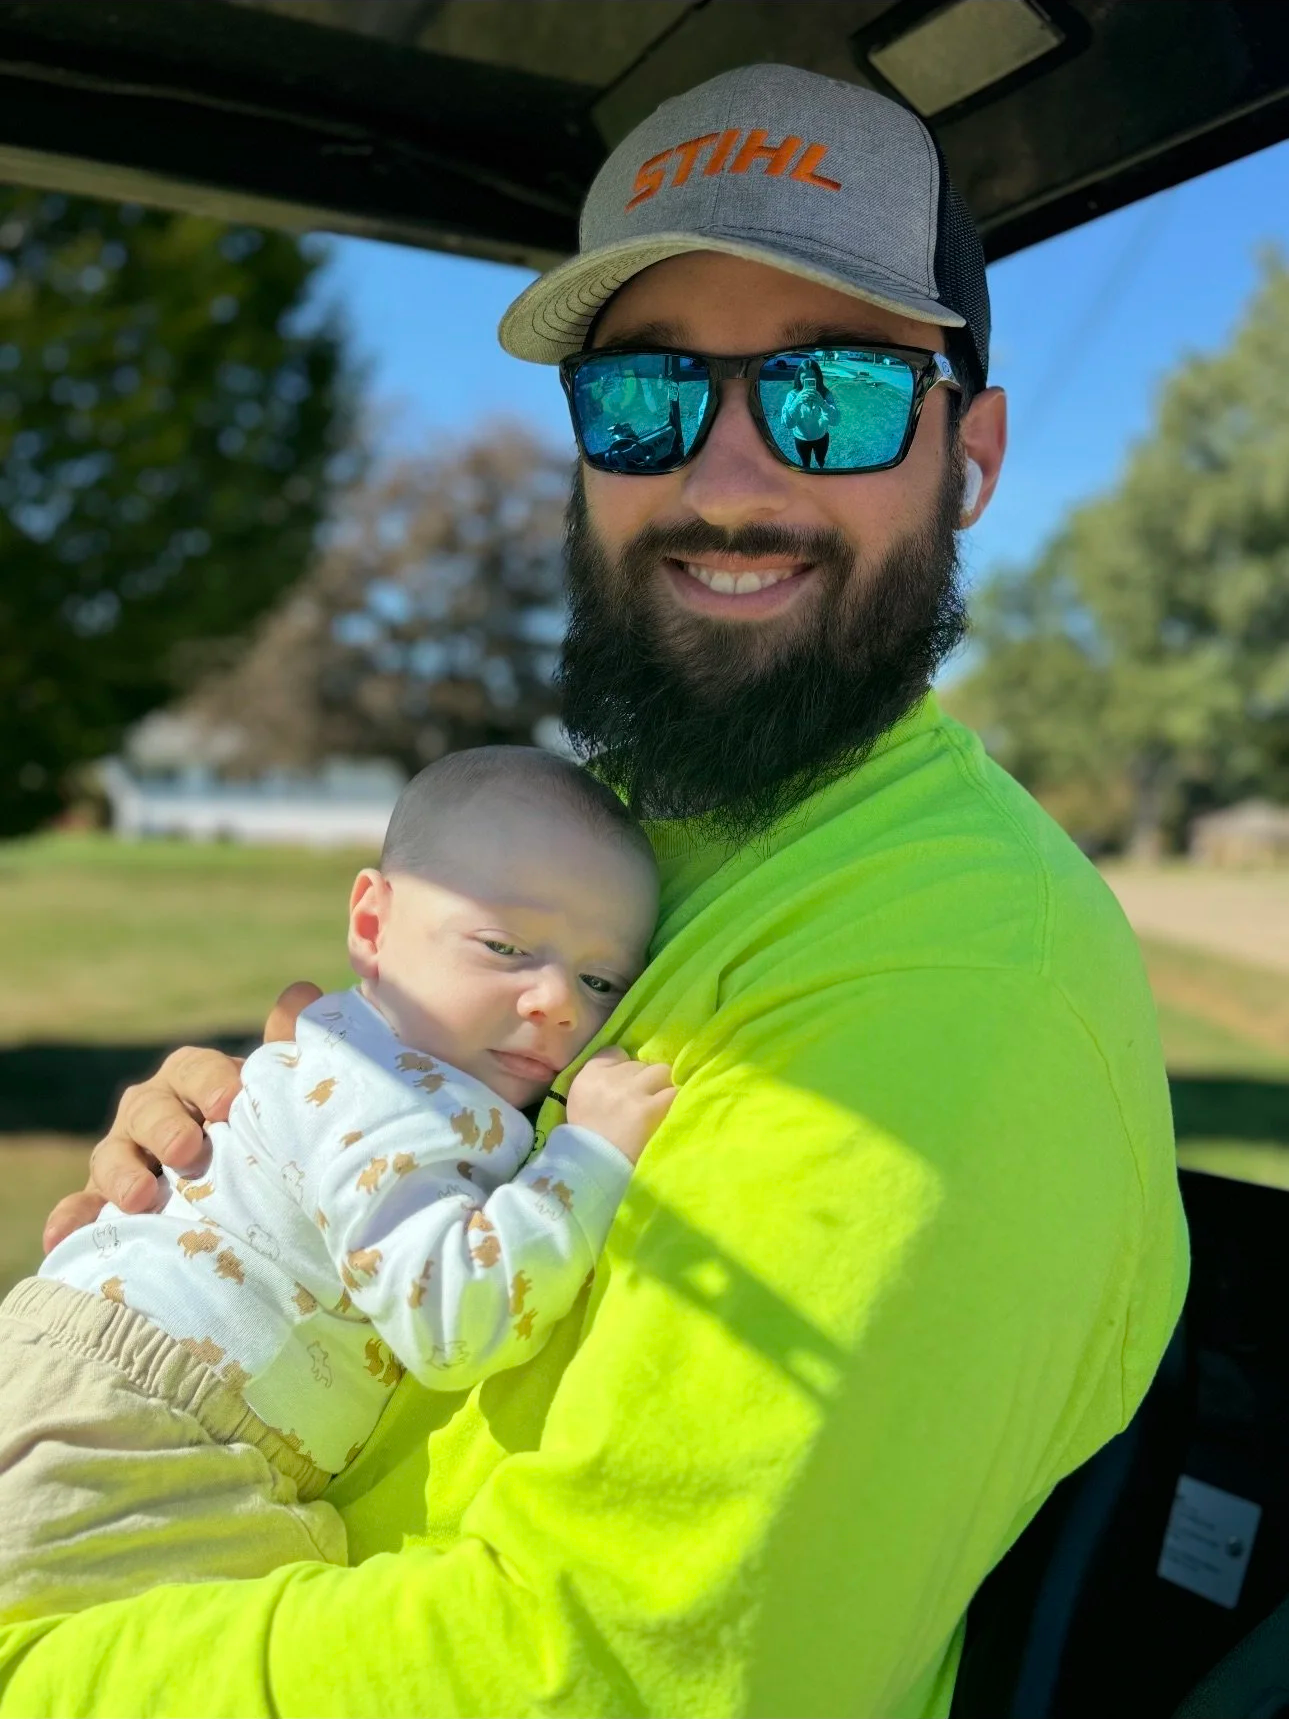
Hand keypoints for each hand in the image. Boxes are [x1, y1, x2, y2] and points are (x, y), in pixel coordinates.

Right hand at [41, 981, 322, 1253]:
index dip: (210, 1081)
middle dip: (165, 1128)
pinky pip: (82, 1209)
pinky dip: (70, 1220)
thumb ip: (287, 1048)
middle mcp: (151, 1113)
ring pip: (111, 1158)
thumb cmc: (256, 1127)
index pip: (195, 1069)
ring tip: (140, 1198)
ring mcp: (123, 1157)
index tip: (229, 1101)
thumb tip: (301, 993)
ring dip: (122, 1175)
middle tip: (187, 1150)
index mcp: (191, 1080)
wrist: (241, 1186)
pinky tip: (63, 1238)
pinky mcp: (103, 1203)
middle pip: (148, 1110)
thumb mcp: (272, 1091)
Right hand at [566, 1047, 676, 1166]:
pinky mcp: (652, 1108)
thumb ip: (599, 1079)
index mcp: (588, 1076)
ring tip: (659, 1105)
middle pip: (641, 1063)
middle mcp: (610, 1079)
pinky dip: (673, 1102)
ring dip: (662, 1087)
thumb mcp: (580, 1100)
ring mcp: (632, 1092)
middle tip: (644, 1099)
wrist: (595, 1168)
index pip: (615, 1052)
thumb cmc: (588, 1138)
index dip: (625, 1066)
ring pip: (661, 1072)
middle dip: (645, 1079)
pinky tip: (668, 1113)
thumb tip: (626, 1065)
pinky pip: (673, 1092)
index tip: (627, 1083)